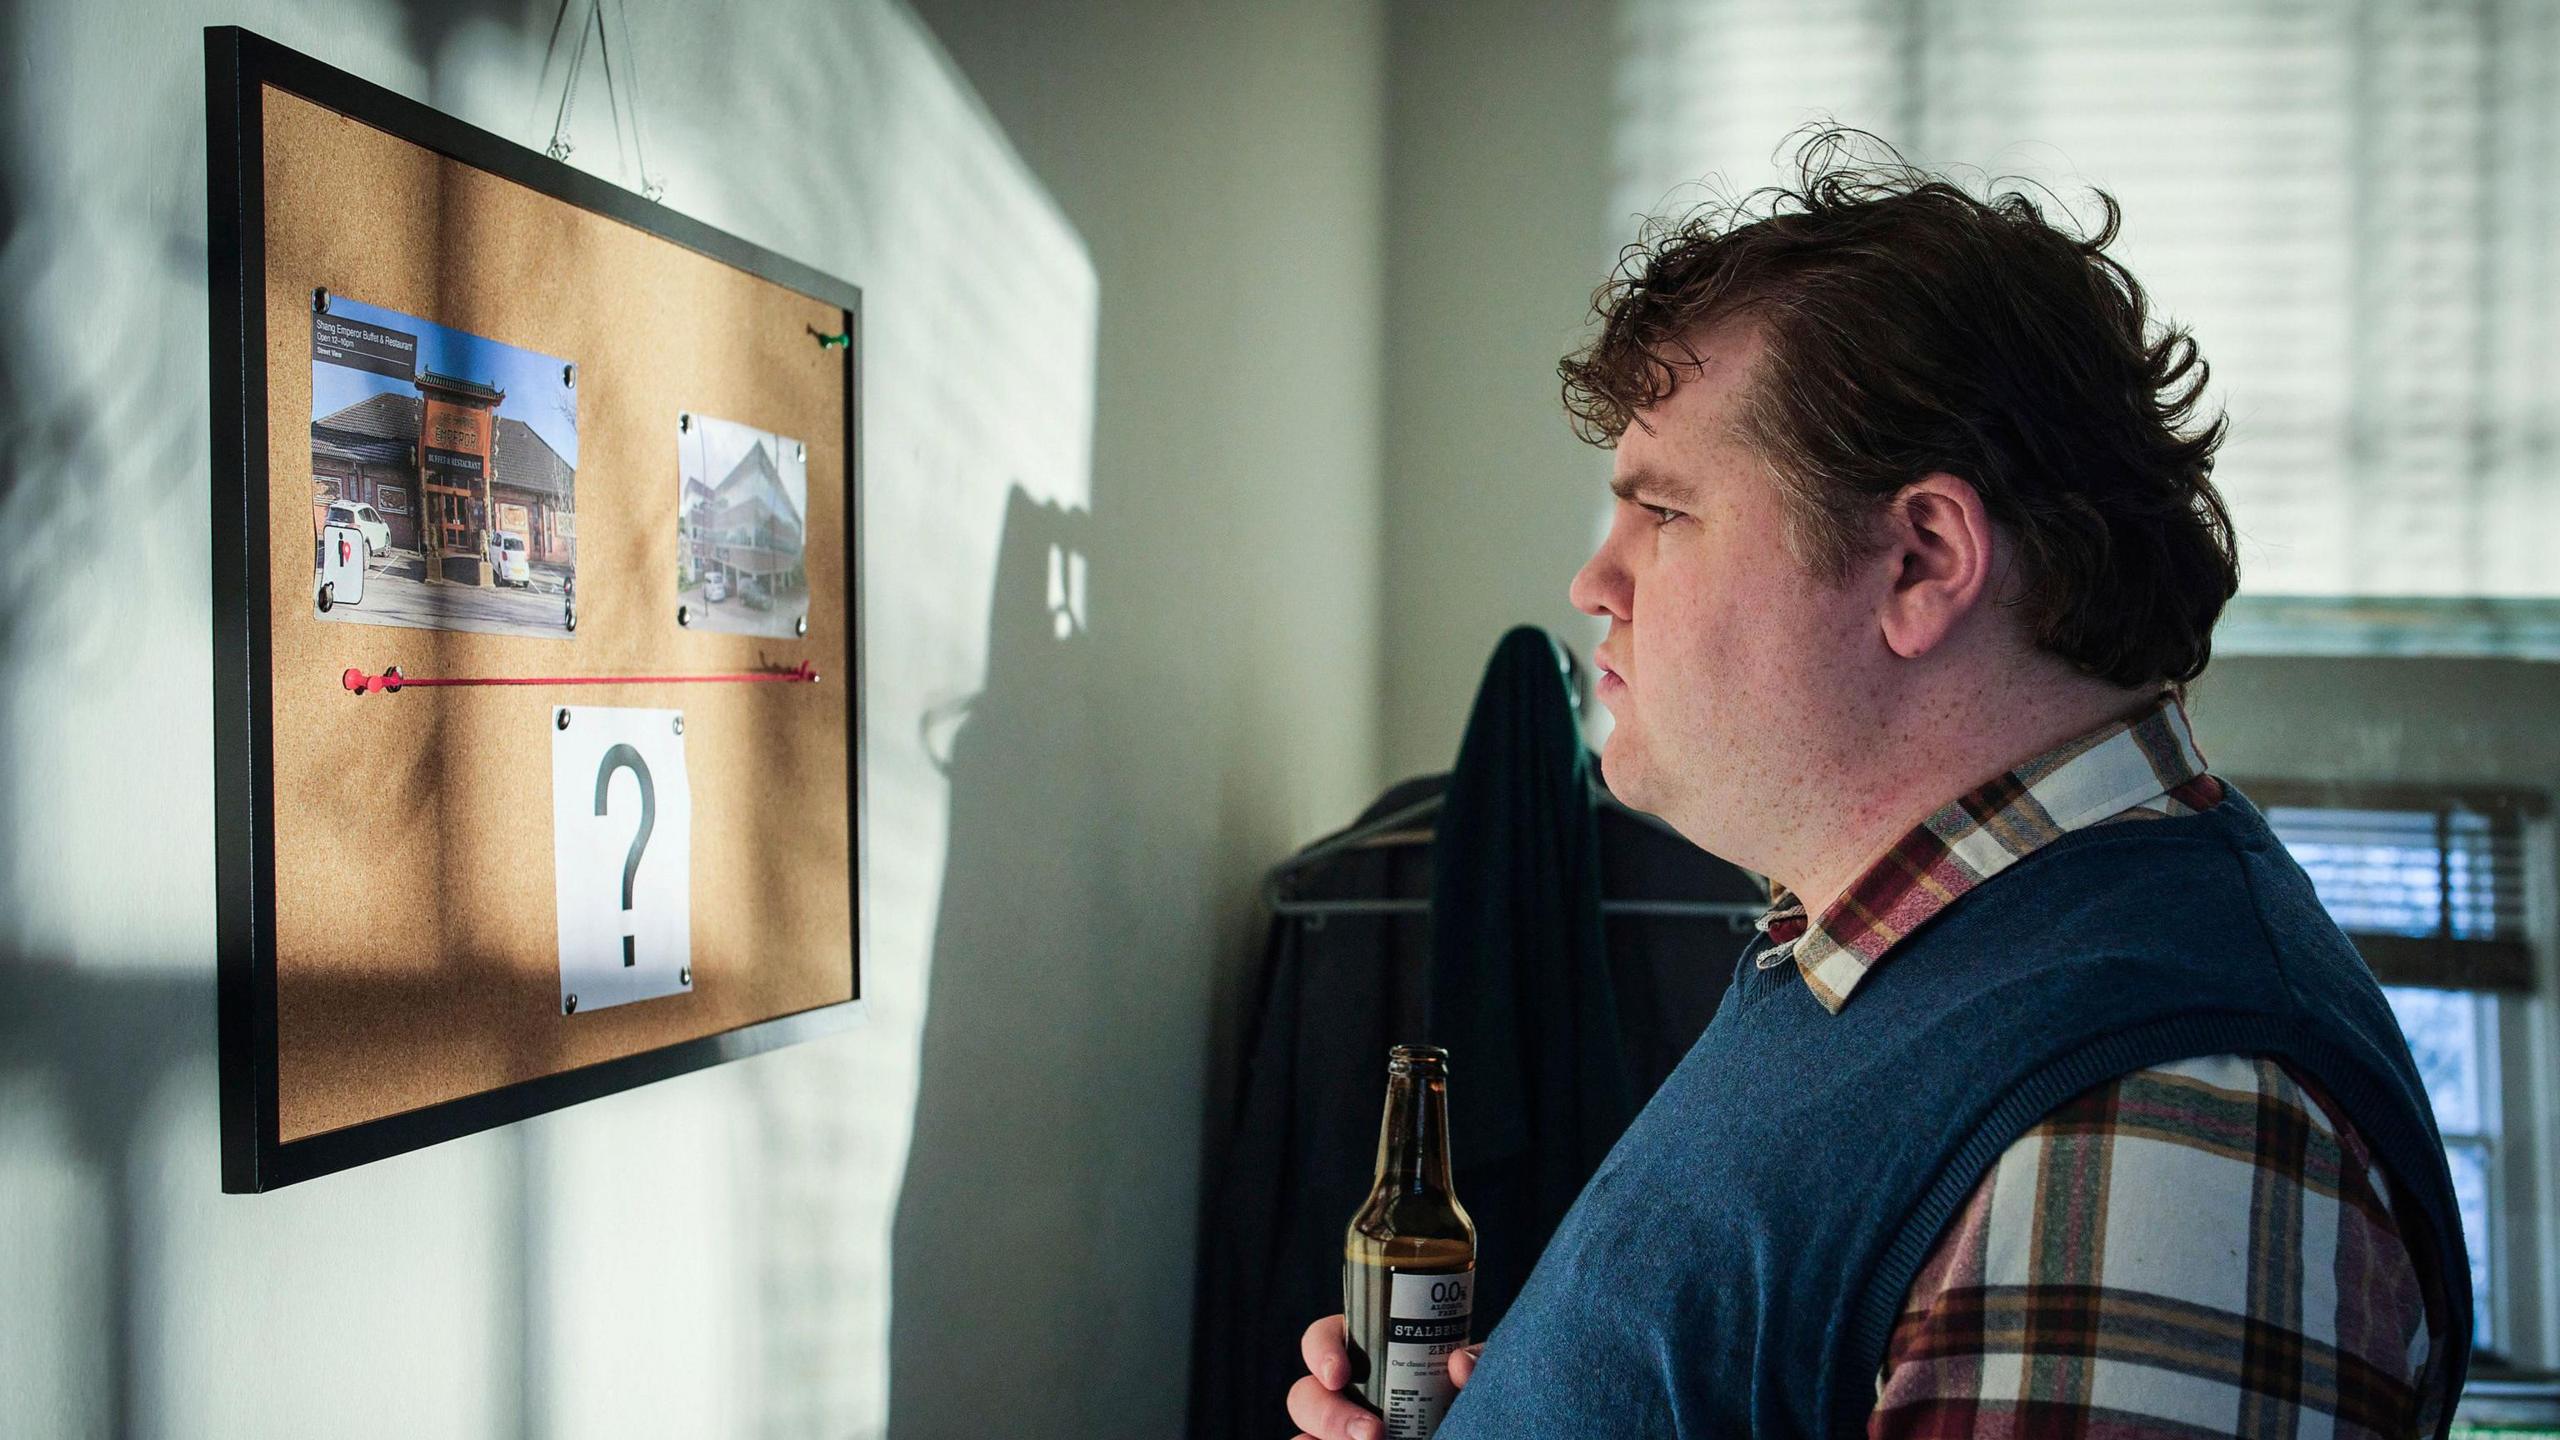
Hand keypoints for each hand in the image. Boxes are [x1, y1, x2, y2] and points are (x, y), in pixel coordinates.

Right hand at [1287, 1314, 1482, 1439]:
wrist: (1476, 1426)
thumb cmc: (1465, 1400)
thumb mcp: (1476, 1378)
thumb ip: (1478, 1363)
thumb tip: (1459, 1363)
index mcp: (1366, 1355)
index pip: (1323, 1340)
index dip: (1321, 1351)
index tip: (1340, 1373)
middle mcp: (1344, 1394)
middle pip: (1305, 1395)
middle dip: (1328, 1415)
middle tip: (1372, 1433)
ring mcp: (1339, 1431)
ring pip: (1304, 1434)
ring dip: (1326, 1436)